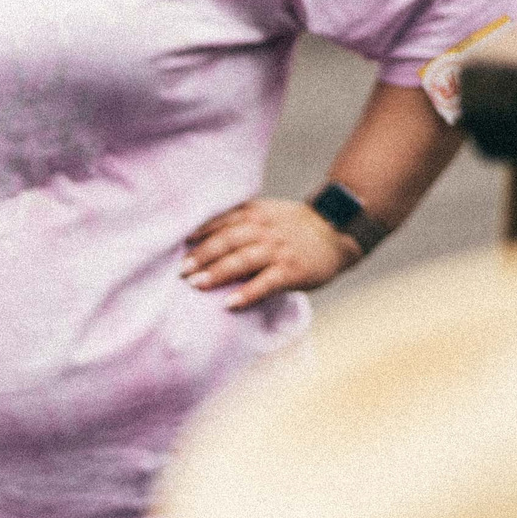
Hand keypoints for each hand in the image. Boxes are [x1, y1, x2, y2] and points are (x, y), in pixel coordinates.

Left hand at [181, 198, 359, 311]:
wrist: (337, 231)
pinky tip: (229, 303)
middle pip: (227, 241)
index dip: (200, 234)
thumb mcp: (267, 214)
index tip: (179, 245)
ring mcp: (278, 251)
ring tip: (196, 285)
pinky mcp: (291, 271)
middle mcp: (265, 230)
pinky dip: (246, 293)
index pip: (222, 222)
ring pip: (242, 260)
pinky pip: (265, 284)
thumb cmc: (293, 227)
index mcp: (256, 214)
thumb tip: (200, 236)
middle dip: (202, 256)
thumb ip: (240, 221)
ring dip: (217, 273)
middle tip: (181, 271)